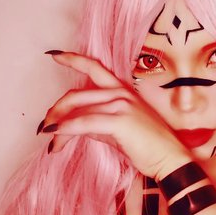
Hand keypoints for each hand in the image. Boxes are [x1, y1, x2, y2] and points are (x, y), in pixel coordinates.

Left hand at [40, 51, 191, 178]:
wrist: (170, 159)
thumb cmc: (149, 148)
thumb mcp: (119, 131)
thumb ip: (98, 123)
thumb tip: (76, 126)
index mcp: (123, 91)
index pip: (94, 68)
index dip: (73, 59)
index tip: (54, 55)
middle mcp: (121, 94)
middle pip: (76, 95)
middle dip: (55, 111)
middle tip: (45, 126)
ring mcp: (121, 105)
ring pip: (76, 110)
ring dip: (58, 126)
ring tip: (50, 140)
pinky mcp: (119, 121)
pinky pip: (83, 124)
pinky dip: (66, 130)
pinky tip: (56, 138)